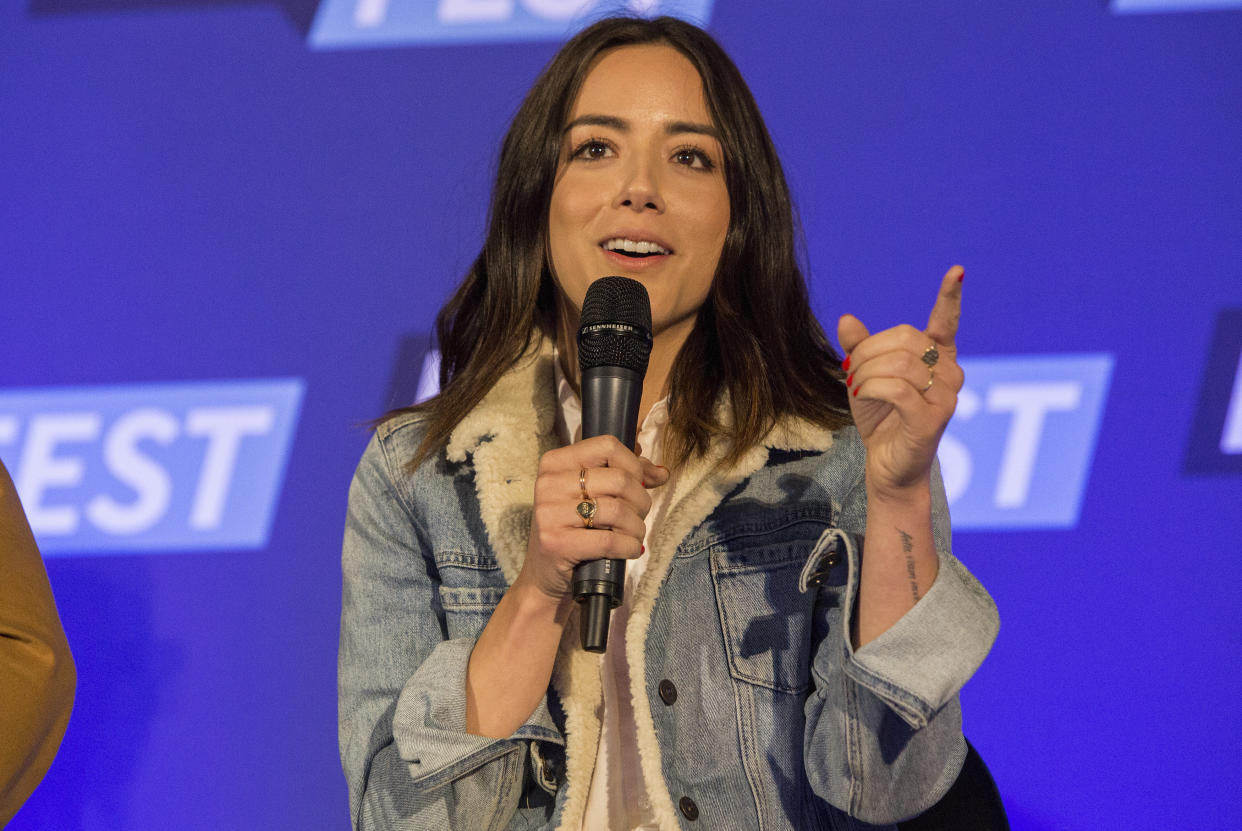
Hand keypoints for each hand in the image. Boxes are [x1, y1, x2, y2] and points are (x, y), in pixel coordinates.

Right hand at [517, 435, 668, 603]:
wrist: (545, 575)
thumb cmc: (574, 530)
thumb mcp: (591, 495)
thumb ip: (625, 476)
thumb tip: (661, 472)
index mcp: (554, 463)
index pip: (607, 445)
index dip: (634, 465)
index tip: (640, 483)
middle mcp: (548, 484)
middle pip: (618, 479)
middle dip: (640, 501)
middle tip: (639, 516)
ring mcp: (549, 514)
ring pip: (617, 510)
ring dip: (637, 527)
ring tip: (634, 535)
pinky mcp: (556, 543)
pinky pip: (610, 540)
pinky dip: (628, 546)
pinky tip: (629, 550)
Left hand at [837, 265, 963, 497]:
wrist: (887, 464)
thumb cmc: (881, 417)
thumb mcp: (864, 377)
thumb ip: (858, 348)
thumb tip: (846, 319)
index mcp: (938, 358)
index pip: (946, 321)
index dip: (950, 296)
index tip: (956, 270)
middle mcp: (949, 373)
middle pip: (905, 340)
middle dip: (869, 352)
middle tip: (853, 373)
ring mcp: (946, 396)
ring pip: (899, 364)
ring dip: (867, 373)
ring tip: (858, 388)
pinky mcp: (933, 418)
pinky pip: (896, 389)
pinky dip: (871, 388)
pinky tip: (863, 396)